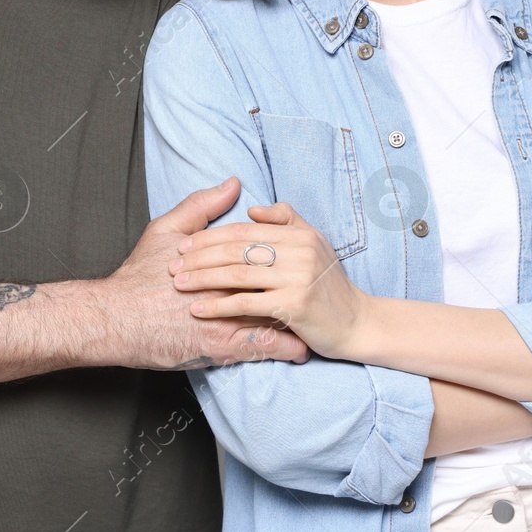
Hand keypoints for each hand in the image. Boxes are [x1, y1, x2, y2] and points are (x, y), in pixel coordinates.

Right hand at [101, 177, 307, 369]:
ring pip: (277, 315)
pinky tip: (302, 349)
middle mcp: (229, 287)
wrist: (115, 319)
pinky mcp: (221, 348)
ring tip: (317, 319)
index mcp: (220, 259)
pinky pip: (265, 349)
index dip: (290, 254)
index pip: (266, 252)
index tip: (306, 255)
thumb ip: (201, 207)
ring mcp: (227, 318)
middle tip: (322, 288)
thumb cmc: (138, 276)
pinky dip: (286, 348)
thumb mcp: (164, 230)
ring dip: (299, 318)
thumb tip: (232, 184)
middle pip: (277, 284)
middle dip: (301, 286)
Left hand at [170, 202, 367, 360]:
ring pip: (238, 274)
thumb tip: (252, 208)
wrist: (357, 323)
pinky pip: (247, 303)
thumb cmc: (328, 285)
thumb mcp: (313, 243)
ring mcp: (299, 277)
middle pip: (237, 249)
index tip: (184, 246)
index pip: (244, 230)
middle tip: (174, 266)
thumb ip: (285, 220)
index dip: (210, 237)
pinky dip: (219, 306)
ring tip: (180, 285)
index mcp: (300, 233)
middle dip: (200, 257)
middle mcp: (300, 250)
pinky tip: (200, 310)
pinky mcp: (295, 305)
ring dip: (203, 279)